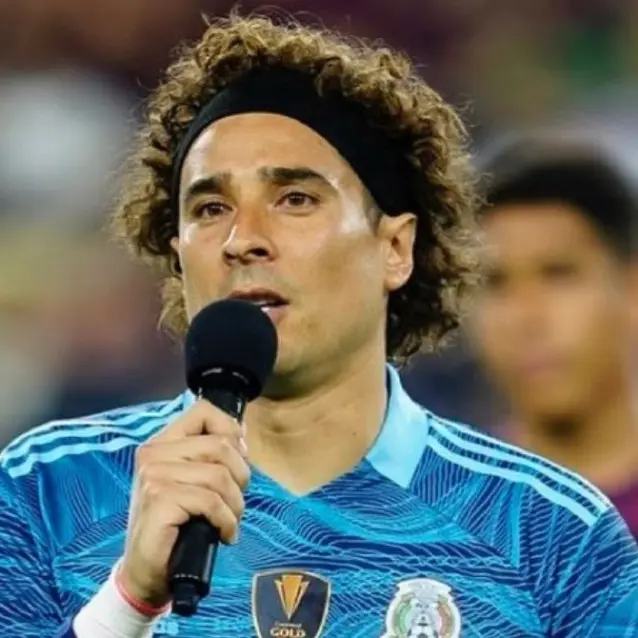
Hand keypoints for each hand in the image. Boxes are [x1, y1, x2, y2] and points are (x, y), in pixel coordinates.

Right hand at [118, 400, 249, 607]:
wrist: (148, 571)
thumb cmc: (176, 525)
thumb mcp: (195, 482)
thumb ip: (213, 455)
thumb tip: (242, 431)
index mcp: (163, 443)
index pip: (204, 411)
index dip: (231, 430)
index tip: (240, 457)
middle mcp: (154, 454)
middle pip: (221, 446)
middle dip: (241, 475)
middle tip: (235, 500)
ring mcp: (153, 476)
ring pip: (219, 475)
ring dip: (235, 504)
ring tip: (230, 520)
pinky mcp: (158, 500)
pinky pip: (211, 502)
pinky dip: (227, 521)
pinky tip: (225, 534)